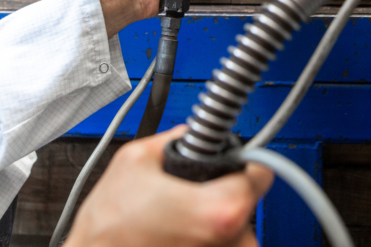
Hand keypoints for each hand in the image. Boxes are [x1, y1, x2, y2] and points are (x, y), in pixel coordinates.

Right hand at [63, 126, 273, 246]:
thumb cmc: (108, 228)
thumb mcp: (136, 160)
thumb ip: (174, 138)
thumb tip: (188, 133)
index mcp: (221, 209)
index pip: (262, 174)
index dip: (245, 162)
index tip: (235, 163)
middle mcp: (231, 242)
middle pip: (247, 203)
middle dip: (222, 193)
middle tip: (190, 193)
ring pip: (235, 229)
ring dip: (212, 220)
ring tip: (177, 218)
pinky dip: (203, 239)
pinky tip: (176, 235)